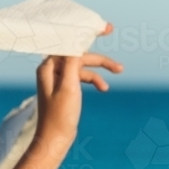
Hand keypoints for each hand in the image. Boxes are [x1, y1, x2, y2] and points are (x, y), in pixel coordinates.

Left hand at [33, 23, 122, 155]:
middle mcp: (50, 69)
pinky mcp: (63, 87)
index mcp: (48, 66)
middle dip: (100, 58)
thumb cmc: (60, 115)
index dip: (87, 34)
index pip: (69, 44)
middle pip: (79, 56)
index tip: (107, 29)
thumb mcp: (69, 87)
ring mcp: (57, 78)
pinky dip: (93, 80)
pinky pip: (81, 77)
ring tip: (119, 74)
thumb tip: (75, 41)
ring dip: (100, 70)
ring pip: (82, 66)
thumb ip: (72, 63)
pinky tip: (103, 88)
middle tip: (120, 62)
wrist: (55, 139)